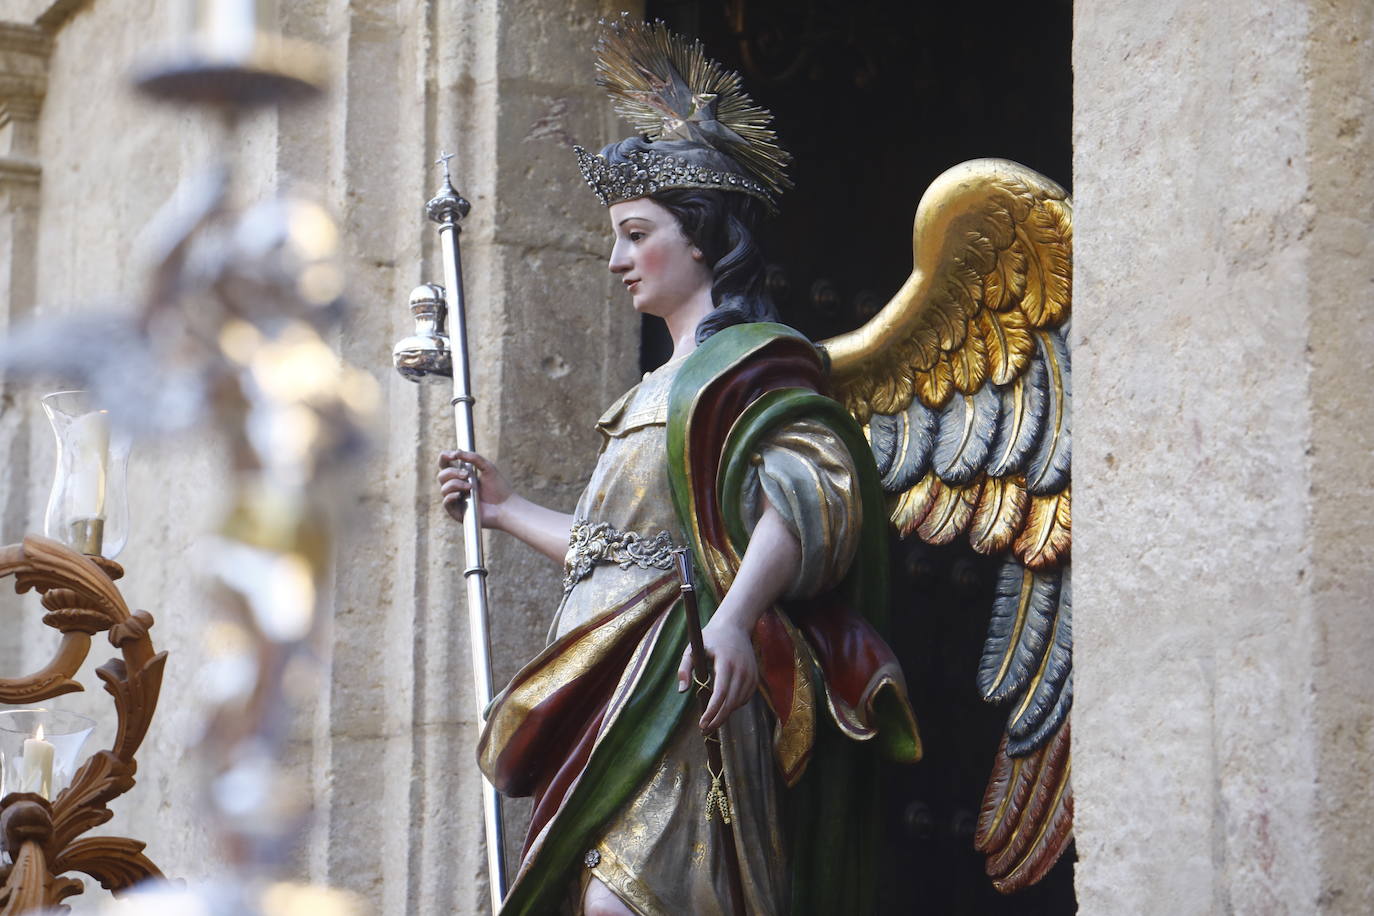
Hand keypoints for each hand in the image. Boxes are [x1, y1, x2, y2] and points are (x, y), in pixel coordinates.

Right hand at [437, 449, 512, 528]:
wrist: (505, 506)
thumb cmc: (498, 487)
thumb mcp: (487, 467)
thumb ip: (473, 457)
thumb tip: (457, 451)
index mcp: (461, 475)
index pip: (445, 464)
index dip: (445, 457)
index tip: (453, 455)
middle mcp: (455, 487)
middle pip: (442, 475)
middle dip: (452, 472)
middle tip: (467, 475)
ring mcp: (455, 500)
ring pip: (443, 488)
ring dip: (455, 484)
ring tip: (470, 487)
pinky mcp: (456, 512)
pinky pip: (446, 503)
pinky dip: (451, 497)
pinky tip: (460, 495)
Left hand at [677, 618, 757, 732]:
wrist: (735, 626)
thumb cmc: (710, 638)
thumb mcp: (692, 648)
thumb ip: (684, 668)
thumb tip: (682, 691)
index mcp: (726, 662)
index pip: (721, 693)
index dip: (712, 711)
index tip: (702, 723)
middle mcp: (741, 669)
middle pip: (731, 702)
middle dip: (718, 719)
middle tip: (705, 730)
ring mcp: (750, 674)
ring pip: (739, 702)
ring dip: (725, 714)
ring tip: (711, 721)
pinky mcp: (755, 677)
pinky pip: (745, 698)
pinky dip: (734, 705)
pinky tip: (723, 707)